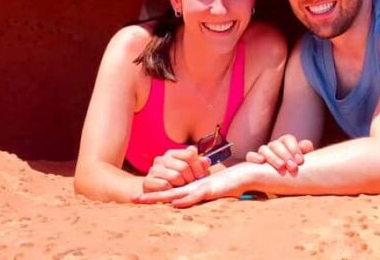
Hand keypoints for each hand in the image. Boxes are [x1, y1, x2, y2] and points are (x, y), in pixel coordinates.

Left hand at [133, 164, 252, 207]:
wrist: (246, 174)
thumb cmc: (232, 183)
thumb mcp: (215, 192)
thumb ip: (205, 196)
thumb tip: (195, 203)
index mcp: (193, 189)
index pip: (172, 193)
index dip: (157, 196)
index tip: (141, 199)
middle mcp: (194, 188)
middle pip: (168, 193)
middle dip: (151, 196)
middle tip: (133, 199)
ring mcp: (201, 188)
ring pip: (177, 194)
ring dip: (160, 198)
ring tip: (145, 200)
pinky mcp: (211, 190)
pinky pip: (195, 196)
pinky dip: (185, 200)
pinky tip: (175, 204)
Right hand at [146, 146, 210, 187]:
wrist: (158, 195)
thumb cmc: (179, 182)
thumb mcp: (192, 173)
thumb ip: (200, 166)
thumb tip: (207, 161)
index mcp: (173, 153)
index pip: (190, 153)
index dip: (198, 166)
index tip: (200, 176)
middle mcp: (162, 158)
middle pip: (184, 166)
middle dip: (190, 178)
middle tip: (190, 184)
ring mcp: (153, 169)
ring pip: (175, 176)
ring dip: (181, 185)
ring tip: (181, 187)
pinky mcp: (147, 181)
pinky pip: (165, 185)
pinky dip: (171, 190)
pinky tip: (171, 190)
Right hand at [245, 134, 313, 173]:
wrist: (285, 186)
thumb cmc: (296, 172)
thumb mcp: (303, 163)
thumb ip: (306, 152)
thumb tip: (305, 145)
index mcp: (285, 143)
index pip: (287, 139)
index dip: (294, 148)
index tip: (300, 161)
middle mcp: (273, 146)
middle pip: (276, 144)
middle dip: (285, 155)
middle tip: (293, 167)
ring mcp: (263, 153)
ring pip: (264, 149)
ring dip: (272, 157)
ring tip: (281, 166)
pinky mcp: (254, 162)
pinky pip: (250, 156)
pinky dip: (254, 157)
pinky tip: (262, 161)